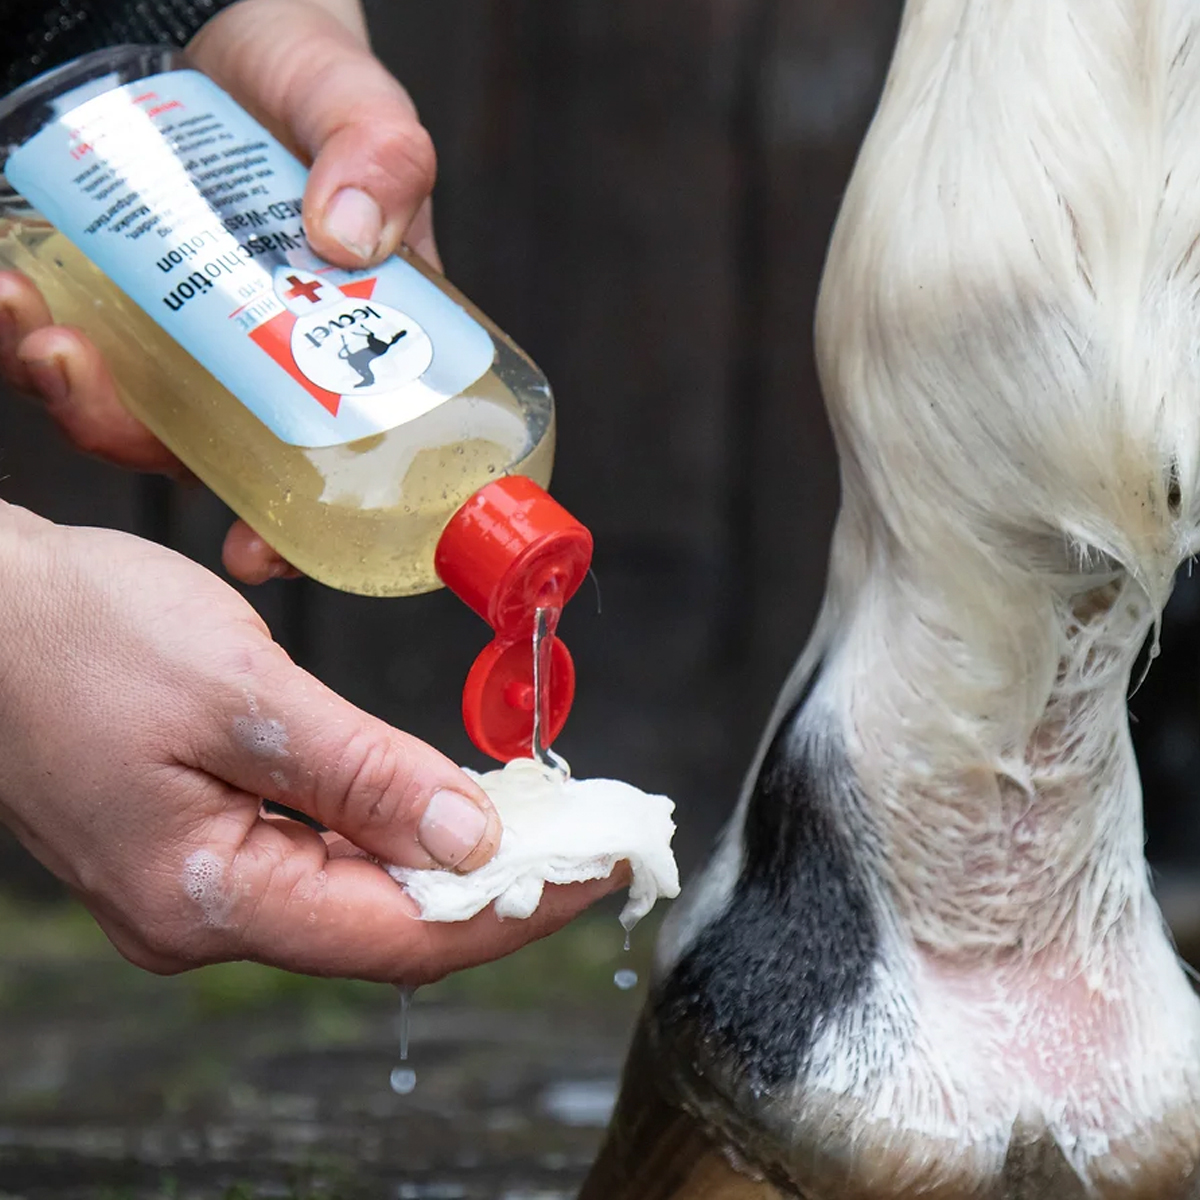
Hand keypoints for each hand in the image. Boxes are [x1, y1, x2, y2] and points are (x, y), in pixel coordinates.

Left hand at [0, 0, 438, 583]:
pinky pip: (65, 337)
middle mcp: (258, 362)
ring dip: (67, 389)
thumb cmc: (313, 86)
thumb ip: (384, 157)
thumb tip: (352, 236)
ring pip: (123, 404)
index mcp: (339, 354)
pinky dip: (25, 328)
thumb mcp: (364, 113)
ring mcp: (179, 332)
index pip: (324, 466)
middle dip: (136, 444)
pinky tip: (10, 286)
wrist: (230, 31)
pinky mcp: (112, 290)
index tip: (255, 554)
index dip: (288, 526)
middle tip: (86, 383)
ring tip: (32, 323)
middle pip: (200, 449)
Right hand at [0, 502, 622, 981]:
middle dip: (497, 886)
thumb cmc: (81, 635)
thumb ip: (365, 775)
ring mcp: (196, 884)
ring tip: (541, 823)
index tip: (602, 871)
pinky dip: (390, 831)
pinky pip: (318, 855)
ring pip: (356, 890)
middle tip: (588, 843)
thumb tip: (472, 839)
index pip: (404, 934)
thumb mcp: (245, 696)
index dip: (517, 908)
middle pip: (385, 923)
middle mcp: (201, 914)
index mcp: (209, 897)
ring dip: (448, 857)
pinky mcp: (195, 841)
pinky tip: (439, 802)